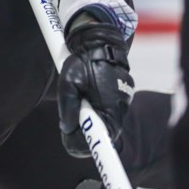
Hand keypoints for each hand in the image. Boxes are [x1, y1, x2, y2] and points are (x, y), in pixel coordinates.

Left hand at [57, 11, 133, 157]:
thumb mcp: (68, 83)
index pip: (98, 142)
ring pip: (101, 125)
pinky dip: (95, 111)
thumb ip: (68, 107)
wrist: (99, 43)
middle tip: (67, 120)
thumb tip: (67, 127)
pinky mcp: (120, 100)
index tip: (71, 144)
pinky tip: (87, 96)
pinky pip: (106, 114)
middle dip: (81, 131)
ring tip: (78, 100)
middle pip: (98, 136)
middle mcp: (119, 112)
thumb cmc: (84, 61)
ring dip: (88, 120)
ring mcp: (121, 106)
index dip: (82, 145)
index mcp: (108, 111)